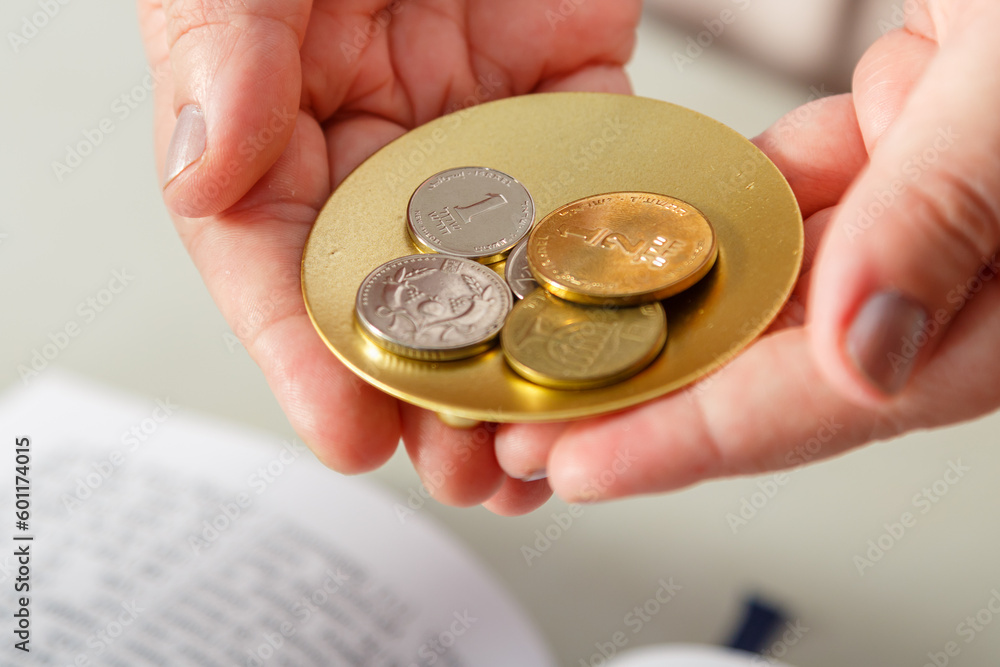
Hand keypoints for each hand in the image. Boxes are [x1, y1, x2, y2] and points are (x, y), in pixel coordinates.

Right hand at [138, 0, 642, 513]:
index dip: (309, 361)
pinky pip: (603, 192)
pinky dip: (617, 266)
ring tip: (548, 451)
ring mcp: (485, 140)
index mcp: (282, 133)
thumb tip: (202, 169)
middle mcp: (384, 157)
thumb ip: (223, 51)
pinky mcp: (580, 102)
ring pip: (506, 278)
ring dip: (528, 370)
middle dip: (435, 399)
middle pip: (404, 304)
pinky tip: (633, 339)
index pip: (281, 268)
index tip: (350, 438)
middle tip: (468, 474)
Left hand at [496, 0, 999, 507]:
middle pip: (785, 367)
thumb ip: (946, 210)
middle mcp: (964, 266)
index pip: (833, 396)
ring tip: (563, 349)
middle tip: (544, 427)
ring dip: (665, 319)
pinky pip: (788, 196)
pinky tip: (637, 239)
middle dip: (654, 402)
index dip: (697, 441)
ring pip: (775, 289)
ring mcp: (923, 206)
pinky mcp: (896, 142)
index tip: (587, 466)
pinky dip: (713, 216)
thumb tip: (863, 352)